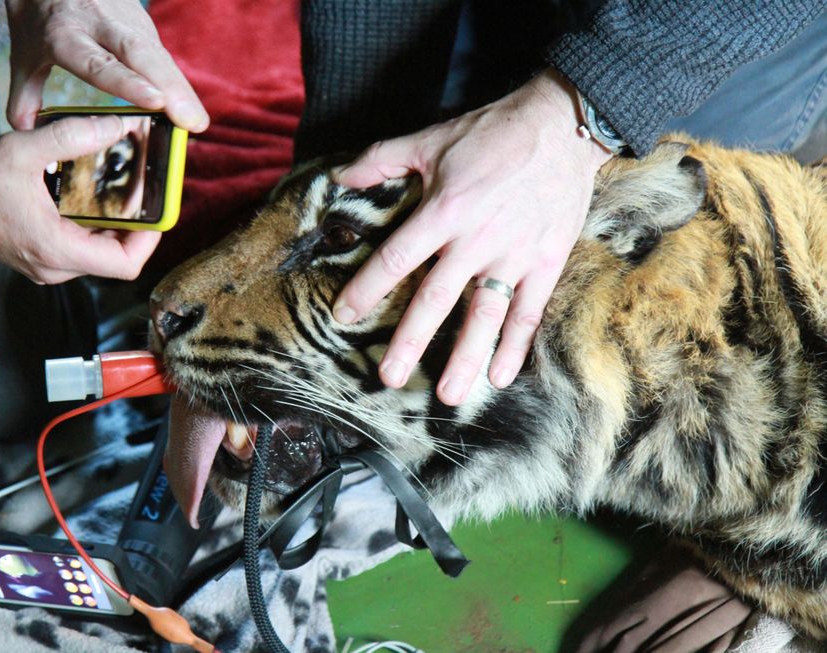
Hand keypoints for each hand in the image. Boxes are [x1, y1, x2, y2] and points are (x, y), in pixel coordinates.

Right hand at [0, 115, 161, 283]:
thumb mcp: (24, 149)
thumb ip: (73, 136)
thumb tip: (118, 126)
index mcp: (56, 249)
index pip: (124, 265)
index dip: (150, 241)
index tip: (157, 211)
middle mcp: (55, 266)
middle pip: (117, 258)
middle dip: (137, 227)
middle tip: (146, 194)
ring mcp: (48, 265)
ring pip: (101, 254)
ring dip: (117, 226)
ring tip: (126, 191)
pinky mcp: (41, 256)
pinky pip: (82, 248)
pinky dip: (96, 226)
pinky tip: (96, 197)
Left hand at [4, 0, 208, 131]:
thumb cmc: (36, 14)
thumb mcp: (22, 52)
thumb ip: (25, 94)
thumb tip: (24, 131)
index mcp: (64, 33)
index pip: (99, 62)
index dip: (129, 83)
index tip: (155, 102)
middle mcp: (99, 23)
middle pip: (141, 56)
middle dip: (171, 89)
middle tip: (191, 122)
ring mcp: (125, 21)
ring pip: (158, 56)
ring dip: (181, 89)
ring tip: (197, 122)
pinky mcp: (142, 24)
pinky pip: (161, 57)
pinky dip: (177, 83)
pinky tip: (190, 109)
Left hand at [332, 68, 611, 404]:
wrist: (562, 125)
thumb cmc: (491, 133)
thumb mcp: (430, 138)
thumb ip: (382, 160)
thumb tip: (340, 178)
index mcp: (444, 210)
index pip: (397, 258)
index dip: (368, 289)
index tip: (344, 316)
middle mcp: (476, 238)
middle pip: (436, 299)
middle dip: (411, 341)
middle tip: (389, 377)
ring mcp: (514, 254)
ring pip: (485, 314)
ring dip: (466, 357)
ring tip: (450, 395)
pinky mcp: (547, 261)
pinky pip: (529, 311)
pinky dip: (516, 345)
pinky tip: (500, 377)